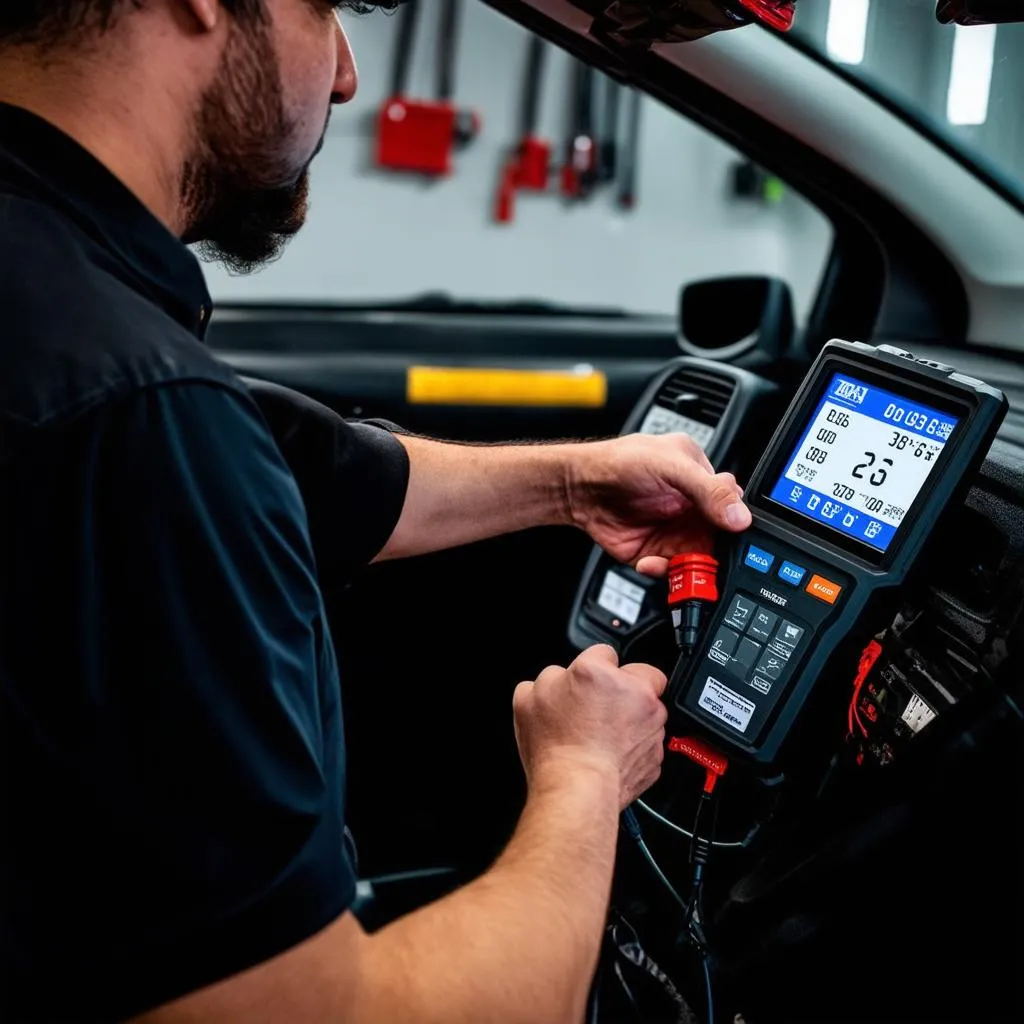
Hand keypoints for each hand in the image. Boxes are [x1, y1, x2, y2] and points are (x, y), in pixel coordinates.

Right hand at [513, 644, 666, 809]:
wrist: (578, 789)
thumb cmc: (555, 748)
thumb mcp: (527, 700)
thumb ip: (547, 679)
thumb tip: (557, 679)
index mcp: (597, 672)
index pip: (603, 650)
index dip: (594, 666)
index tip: (588, 681)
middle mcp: (632, 691)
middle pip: (638, 674)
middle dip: (625, 686)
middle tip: (603, 706)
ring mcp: (651, 722)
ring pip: (649, 709)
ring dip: (634, 716)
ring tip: (606, 735)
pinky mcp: (657, 751)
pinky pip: (649, 741)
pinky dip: (637, 745)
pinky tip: (613, 753)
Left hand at [566, 433, 750, 576]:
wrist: (578, 487)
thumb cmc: (620, 463)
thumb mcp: (670, 466)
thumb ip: (708, 490)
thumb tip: (739, 516)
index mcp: (702, 479)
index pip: (734, 507)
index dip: (735, 525)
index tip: (730, 537)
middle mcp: (692, 508)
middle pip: (720, 540)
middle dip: (716, 553)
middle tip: (707, 558)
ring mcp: (674, 531)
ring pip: (699, 560)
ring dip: (692, 568)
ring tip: (677, 562)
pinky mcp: (656, 552)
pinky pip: (672, 572)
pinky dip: (664, 573)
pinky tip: (651, 562)